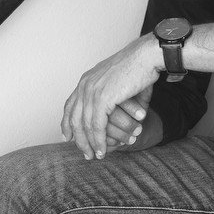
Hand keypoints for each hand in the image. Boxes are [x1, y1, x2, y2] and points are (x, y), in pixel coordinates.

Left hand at [61, 38, 160, 159]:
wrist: (146, 56)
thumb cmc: (139, 67)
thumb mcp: (118, 81)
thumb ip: (112, 97)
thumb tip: (118, 113)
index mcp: (87, 80)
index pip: (70, 105)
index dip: (67, 123)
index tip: (67, 137)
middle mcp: (85, 85)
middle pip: (73, 118)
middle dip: (78, 139)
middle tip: (85, 153)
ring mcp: (92, 91)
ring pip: (84, 125)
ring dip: (89, 144)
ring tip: (95, 156)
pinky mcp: (102, 98)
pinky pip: (96, 126)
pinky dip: (99, 141)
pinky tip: (102, 150)